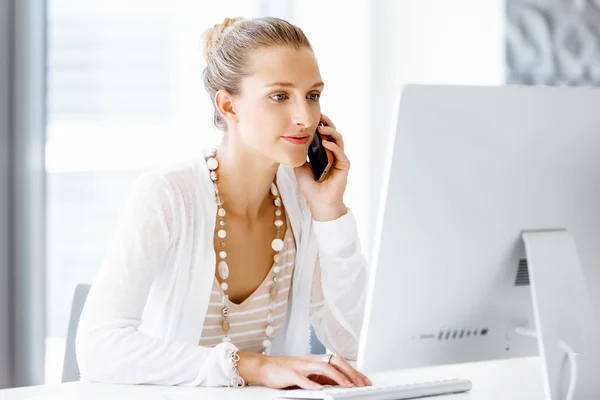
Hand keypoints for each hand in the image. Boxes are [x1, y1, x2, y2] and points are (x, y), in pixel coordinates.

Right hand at [237, 352, 371, 389]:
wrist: (264, 367)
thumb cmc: (285, 371)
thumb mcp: (307, 374)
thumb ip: (322, 377)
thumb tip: (339, 383)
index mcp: (316, 361)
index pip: (339, 363)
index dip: (353, 371)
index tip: (364, 381)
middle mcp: (311, 361)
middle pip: (335, 362)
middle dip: (350, 373)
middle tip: (361, 384)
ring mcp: (300, 366)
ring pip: (322, 367)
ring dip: (337, 377)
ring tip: (347, 386)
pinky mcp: (289, 373)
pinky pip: (302, 378)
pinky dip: (311, 384)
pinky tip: (319, 389)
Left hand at [294, 114, 350, 220]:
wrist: (318, 202)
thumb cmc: (310, 186)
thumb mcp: (300, 167)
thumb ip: (300, 154)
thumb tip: (294, 140)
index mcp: (324, 152)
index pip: (324, 134)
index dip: (320, 125)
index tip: (313, 117)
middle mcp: (333, 153)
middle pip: (333, 133)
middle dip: (327, 123)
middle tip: (319, 116)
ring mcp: (340, 159)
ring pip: (338, 140)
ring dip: (330, 132)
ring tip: (321, 128)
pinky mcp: (344, 166)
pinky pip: (340, 152)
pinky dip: (333, 146)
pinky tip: (325, 143)